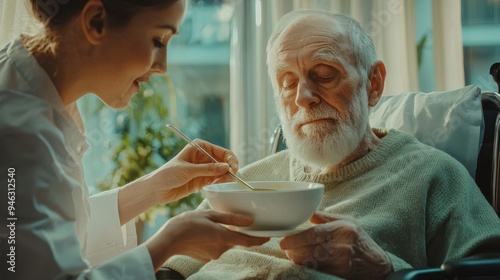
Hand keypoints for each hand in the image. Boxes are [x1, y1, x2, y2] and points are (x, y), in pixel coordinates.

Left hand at [144, 139, 238, 203]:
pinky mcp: (203, 180)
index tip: (233, 168)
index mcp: (200, 147)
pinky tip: (217, 184)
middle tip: (232, 176)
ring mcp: (205, 169)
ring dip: (226, 176)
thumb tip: (226, 167)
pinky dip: (221, 182)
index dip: (230, 159)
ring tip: (222, 181)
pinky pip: (217, 179)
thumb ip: (207, 169)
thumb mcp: (187, 170)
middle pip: (225, 161)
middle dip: (230, 168)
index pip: (221, 151)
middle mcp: (204, 156)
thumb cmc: (167, 174)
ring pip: (222, 171)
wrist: (156, 189)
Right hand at [146, 210, 269, 268]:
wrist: (167, 241)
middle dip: (234, 230)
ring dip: (221, 233)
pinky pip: (215, 246)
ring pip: (224, 242)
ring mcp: (214, 255)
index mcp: (224, 237)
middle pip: (235, 239)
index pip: (249, 241)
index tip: (269, 236)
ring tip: (207, 224)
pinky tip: (202, 232)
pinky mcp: (206, 257)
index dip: (261, 239)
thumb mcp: (209, 215)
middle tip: (224, 219)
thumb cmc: (186, 224)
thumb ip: (231, 219)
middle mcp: (221, 249)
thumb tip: (249, 221)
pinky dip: (213, 239)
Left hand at [279, 212, 392, 279]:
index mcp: (342, 228)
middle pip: (308, 248)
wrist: (376, 265)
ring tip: (292, 252)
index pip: (313, 233)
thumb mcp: (347, 221)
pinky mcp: (338, 272)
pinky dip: (305, 264)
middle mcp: (341, 245)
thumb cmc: (360, 240)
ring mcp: (340, 260)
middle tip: (285, 246)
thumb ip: (325, 217)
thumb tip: (306, 211)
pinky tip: (302, 260)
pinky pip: (315, 268)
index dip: (295, 239)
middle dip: (292, 249)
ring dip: (296, 257)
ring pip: (309, 260)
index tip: (283, 241)